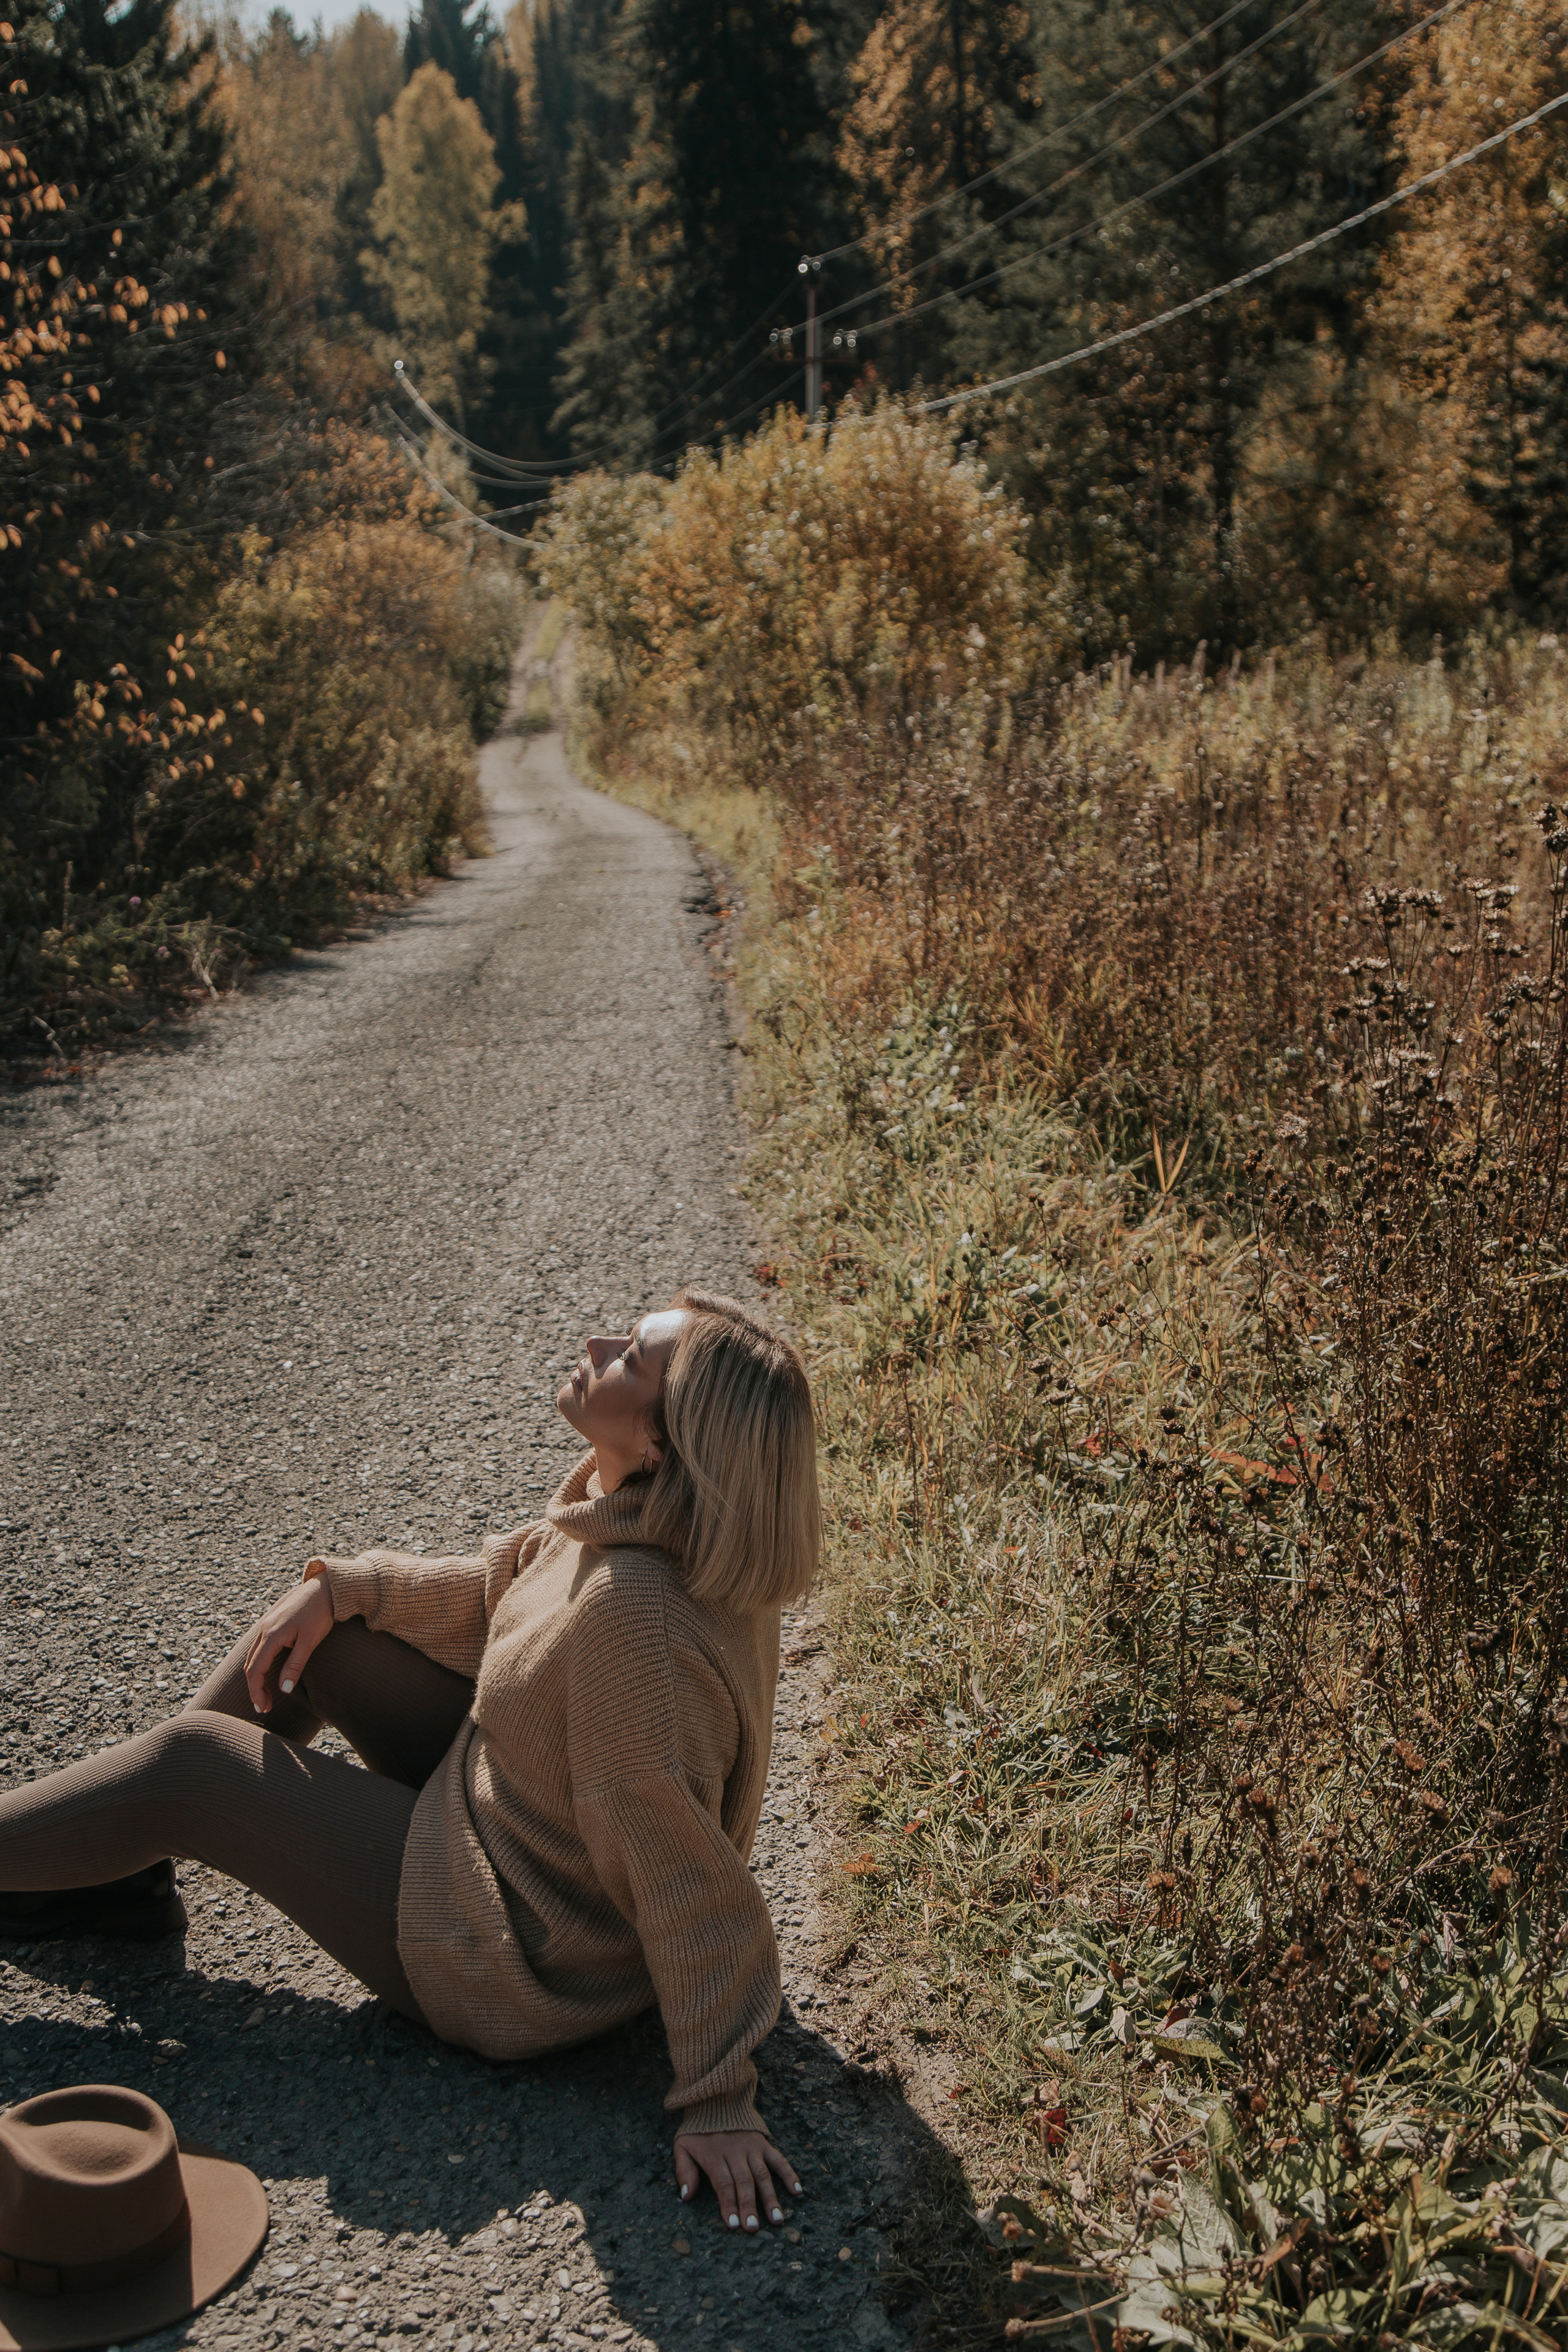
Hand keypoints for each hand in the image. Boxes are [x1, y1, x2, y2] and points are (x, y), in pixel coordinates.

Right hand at [243, 1571, 334, 1713]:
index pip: (255, 1670)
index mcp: (271, 1635)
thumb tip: (284, 1689)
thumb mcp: (309, 1641)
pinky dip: (259, 1664)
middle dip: (255, 1688)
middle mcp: (263, 1630)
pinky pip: (259, 1648)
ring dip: (256, 1677)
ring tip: (266, 1694)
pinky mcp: (271, 1624)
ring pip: (252, 1657)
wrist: (325, 1588)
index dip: (256, 1692)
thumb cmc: (319, 1613)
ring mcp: (265, 1625)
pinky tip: (268, 1673)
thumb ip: (295, 1665)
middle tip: (265, 1706)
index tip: (263, 1708)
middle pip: (250, 1665)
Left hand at [673, 2130, 801, 2232]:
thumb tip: (686, 2196)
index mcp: (715, 2156)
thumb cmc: (697, 2131)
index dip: (729, 2204)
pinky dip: (789, 2173)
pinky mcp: (763, 2143)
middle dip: (749, 2206)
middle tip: (753, 2228)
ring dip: (770, 2197)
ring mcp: (752, 2148)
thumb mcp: (682, 2146)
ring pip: (763, 2175)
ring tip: (777, 2219)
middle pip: (744, 2182)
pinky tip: (797, 2190)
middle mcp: (735, 2153)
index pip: (723, 2184)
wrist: (715, 2100)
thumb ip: (684, 2171)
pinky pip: (779, 2159)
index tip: (734, 2225)